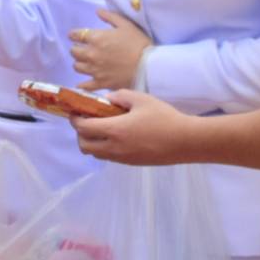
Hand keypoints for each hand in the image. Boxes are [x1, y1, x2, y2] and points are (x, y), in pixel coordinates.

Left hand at [71, 10, 152, 91]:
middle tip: (82, 48)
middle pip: (74, 51)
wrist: (148, 66)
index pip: (75, 35)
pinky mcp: (100, 83)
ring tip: (85, 62)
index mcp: (96, 38)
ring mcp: (95, 70)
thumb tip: (97, 11)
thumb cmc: (138, 43)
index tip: (75, 35)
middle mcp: (91, 54)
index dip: (74, 34)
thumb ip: (110, 16)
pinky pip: (85, 86)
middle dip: (76, 48)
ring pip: (77, 67)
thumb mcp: (126, 24)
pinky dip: (82, 84)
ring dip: (79, 63)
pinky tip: (82, 83)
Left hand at [72, 89, 190, 165]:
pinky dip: (104, 147)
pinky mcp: (131, 163)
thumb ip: (119, 96)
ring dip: (92, 141)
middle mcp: (114, 147)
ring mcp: (122, 158)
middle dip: (80, 133)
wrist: (185, 141)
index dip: (75, 119)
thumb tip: (107, 99)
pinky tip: (117, 135)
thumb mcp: (141, 99)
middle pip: (84, 145)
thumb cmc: (164, 117)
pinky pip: (109, 157)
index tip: (75, 111)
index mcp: (114, 130)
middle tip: (86, 120)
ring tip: (101, 128)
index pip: (83, 128)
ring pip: (95, 153)